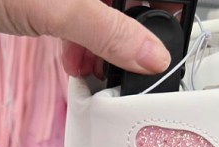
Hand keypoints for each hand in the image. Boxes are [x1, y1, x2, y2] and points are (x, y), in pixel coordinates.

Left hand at [0, 0, 175, 76]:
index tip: (165, 41)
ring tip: (94, 68)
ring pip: (104, 14)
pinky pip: (81, 18)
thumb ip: (112, 33)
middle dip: (128, 36)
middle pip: (128, 5)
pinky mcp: (52, 0)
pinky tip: (74, 61)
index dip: (163, 13)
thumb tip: (153, 57)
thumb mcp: (66, 10)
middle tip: (125, 63)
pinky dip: (81, 41)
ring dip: (103, 45)